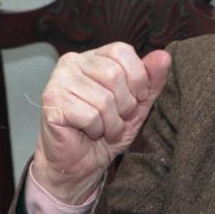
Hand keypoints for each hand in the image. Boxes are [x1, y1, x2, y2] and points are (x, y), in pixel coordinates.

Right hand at [32, 42, 170, 204]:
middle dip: (125, 104)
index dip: (137, 78)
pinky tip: (89, 132)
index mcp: (94, 56)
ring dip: (112, 122)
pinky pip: (89, 115)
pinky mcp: (51, 102)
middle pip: (114, 75)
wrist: (81, 162)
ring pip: (103, 99)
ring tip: (105, 129)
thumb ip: (152, 80)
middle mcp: (72, 62)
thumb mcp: (139, 104)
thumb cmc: (108, 130)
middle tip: (118, 118)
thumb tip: (164, 56)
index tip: (136, 98)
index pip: (122, 51)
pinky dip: (96, 130)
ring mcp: (58, 80)